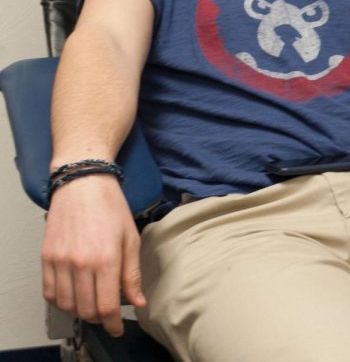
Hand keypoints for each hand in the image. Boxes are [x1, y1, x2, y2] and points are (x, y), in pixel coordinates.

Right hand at [41, 174, 145, 336]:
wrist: (82, 184)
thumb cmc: (110, 207)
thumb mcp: (131, 239)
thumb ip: (132, 274)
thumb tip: (138, 301)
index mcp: (105, 259)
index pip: (106, 306)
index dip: (113, 323)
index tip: (118, 328)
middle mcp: (80, 264)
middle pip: (86, 310)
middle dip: (100, 318)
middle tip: (109, 313)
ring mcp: (60, 261)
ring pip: (66, 305)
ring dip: (81, 311)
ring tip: (93, 303)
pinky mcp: (46, 257)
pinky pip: (49, 292)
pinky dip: (61, 301)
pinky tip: (74, 294)